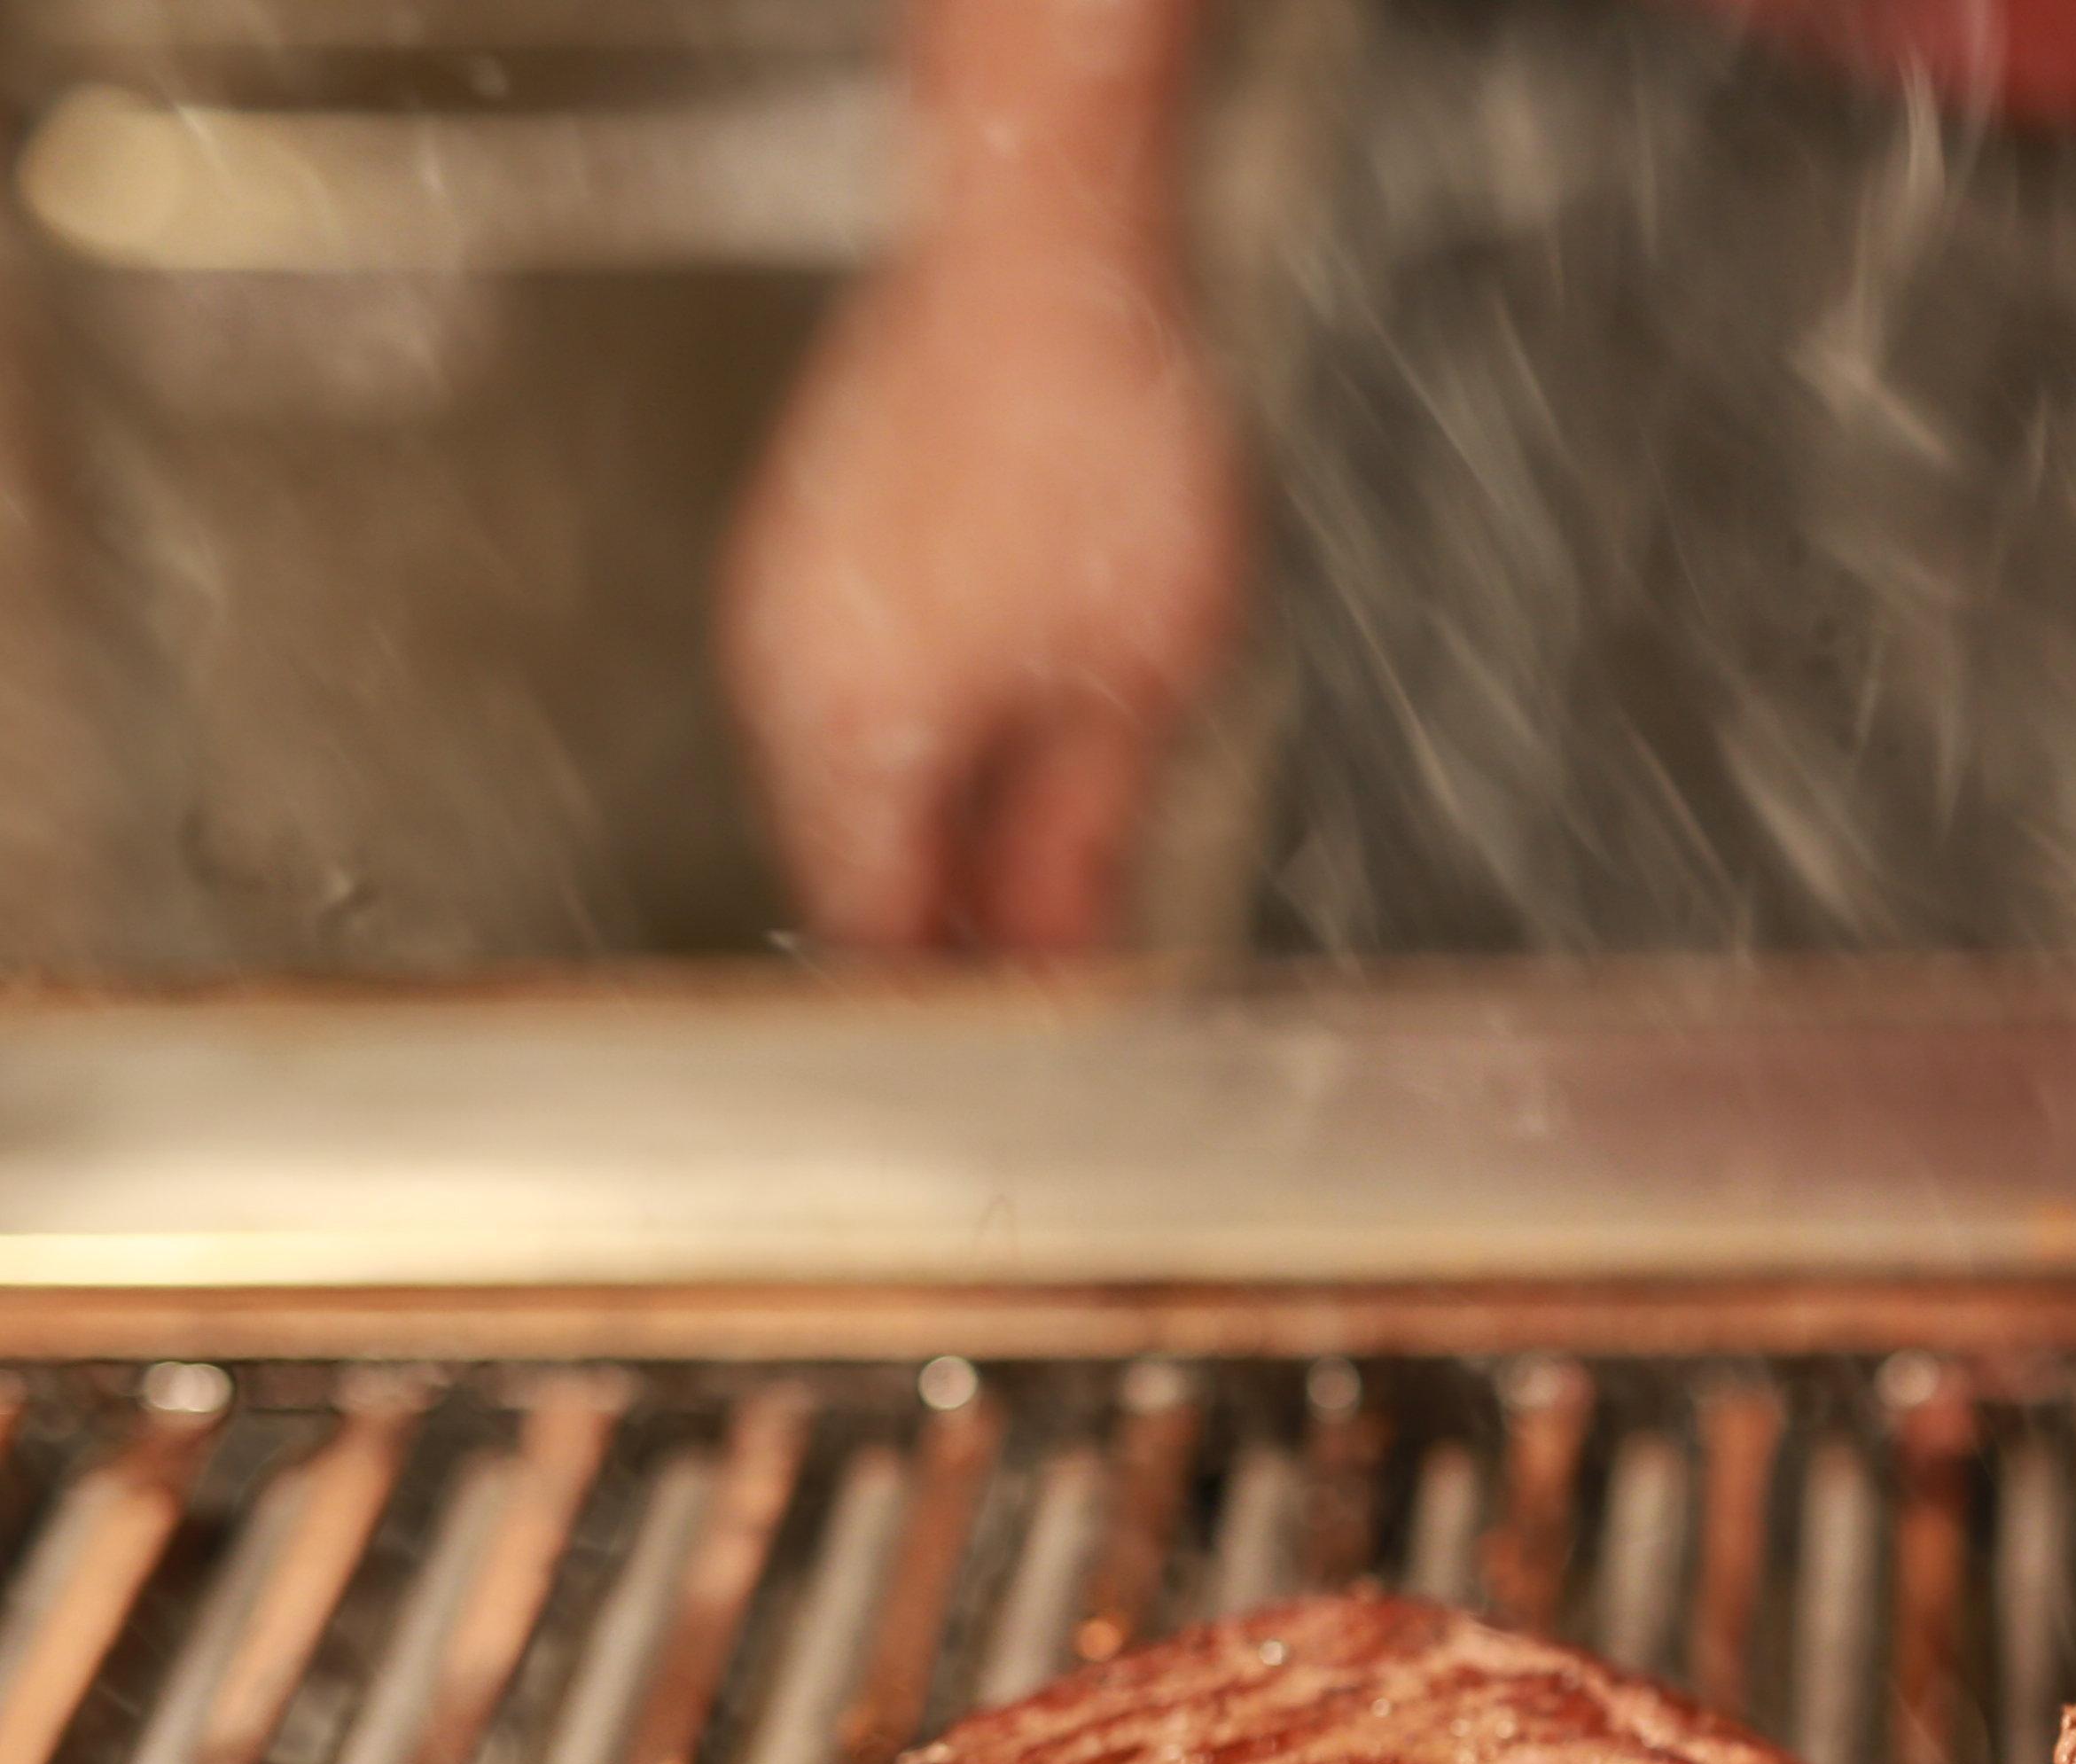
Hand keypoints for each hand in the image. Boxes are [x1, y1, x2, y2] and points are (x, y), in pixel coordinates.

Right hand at [720, 219, 1245, 953]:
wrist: (1041, 252)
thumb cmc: (1100, 447)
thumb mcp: (1137, 691)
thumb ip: (1081, 843)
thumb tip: (1061, 955)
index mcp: (853, 735)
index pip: (873, 937)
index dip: (950, 1011)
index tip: (1023, 1044)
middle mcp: (784, 675)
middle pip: (847, 865)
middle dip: (940, 931)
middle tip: (1045, 984)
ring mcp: (782, 603)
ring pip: (845, 780)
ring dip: (931, 837)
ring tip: (1041, 886)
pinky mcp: (807, 548)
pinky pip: (848, 695)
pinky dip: (917, 750)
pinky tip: (1003, 759)